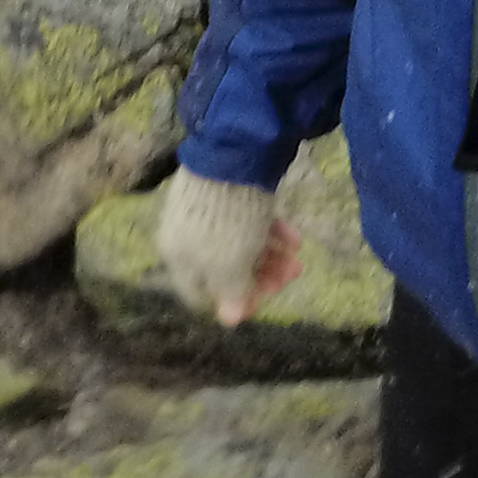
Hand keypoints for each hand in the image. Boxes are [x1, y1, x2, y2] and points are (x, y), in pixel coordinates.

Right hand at [158, 169, 301, 325]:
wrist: (233, 156)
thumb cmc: (227, 220)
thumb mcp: (229, 265)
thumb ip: (231, 294)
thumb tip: (230, 321)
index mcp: (179, 257)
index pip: (201, 294)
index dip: (232, 302)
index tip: (261, 300)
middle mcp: (188, 237)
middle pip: (226, 269)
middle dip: (261, 276)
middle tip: (291, 275)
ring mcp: (208, 211)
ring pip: (241, 244)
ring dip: (271, 256)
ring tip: (298, 258)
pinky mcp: (227, 191)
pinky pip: (249, 220)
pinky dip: (271, 232)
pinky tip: (294, 237)